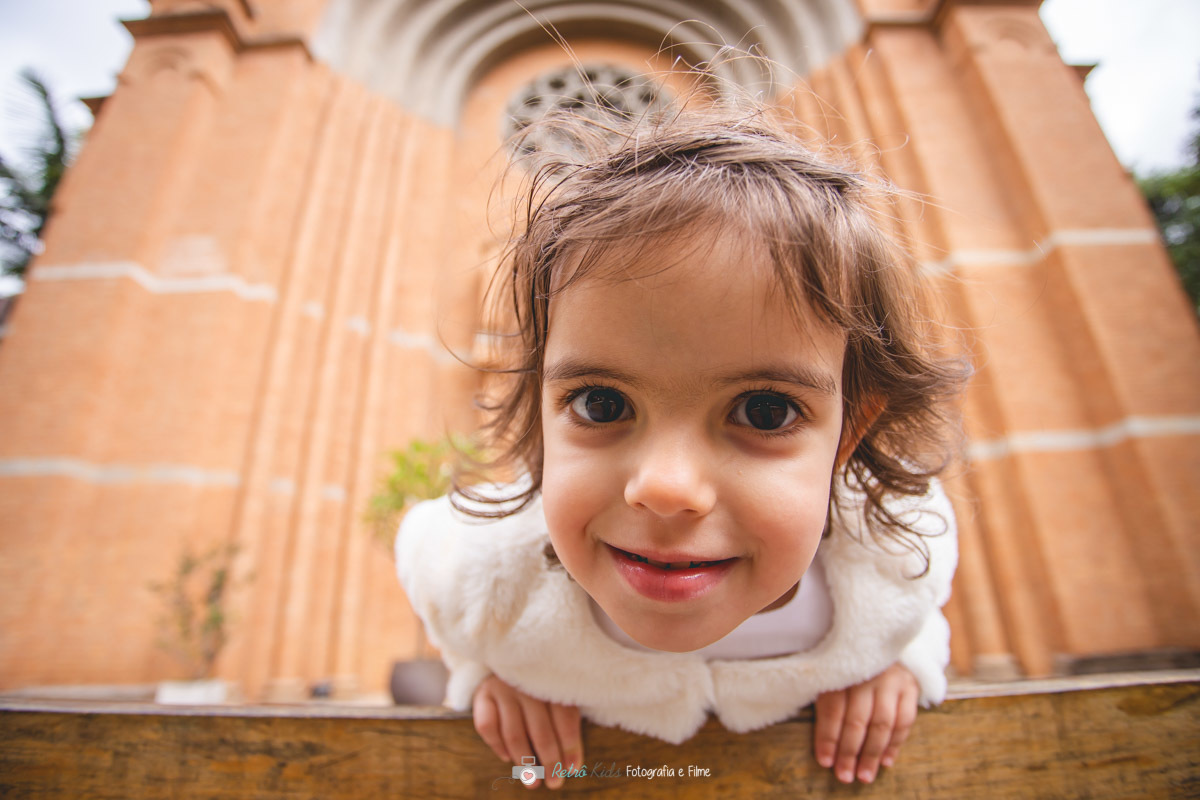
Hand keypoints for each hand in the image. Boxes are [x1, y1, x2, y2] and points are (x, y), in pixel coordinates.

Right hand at [473, 674, 583, 789]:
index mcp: (552, 681)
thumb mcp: (556, 693)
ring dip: (524, 761)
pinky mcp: (482, 694)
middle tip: (554, 782)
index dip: (570, 746)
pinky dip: (497, 745)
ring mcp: (503, 688)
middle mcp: (526, 685)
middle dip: (549, 760)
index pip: (565, 718)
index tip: (572, 769)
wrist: (506, 659)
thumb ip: (565, 721)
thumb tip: (573, 766)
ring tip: (532, 781)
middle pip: (540, 730)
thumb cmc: (539, 684)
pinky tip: (507, 757)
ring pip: (514, 733)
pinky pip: (487, 726)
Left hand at [813, 662, 918, 783]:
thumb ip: (827, 702)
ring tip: (864, 775)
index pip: (833, 709)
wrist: (882, 640)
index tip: (824, 761)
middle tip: (844, 775)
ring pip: (881, 724)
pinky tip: (886, 761)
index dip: (828, 738)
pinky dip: (895, 744)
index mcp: (840, 670)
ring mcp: (890, 680)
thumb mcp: (832, 674)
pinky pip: (904, 721)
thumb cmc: (850, 666)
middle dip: (849, 751)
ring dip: (872, 753)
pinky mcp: (910, 686)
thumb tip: (823, 744)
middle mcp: (866, 675)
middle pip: (856, 720)